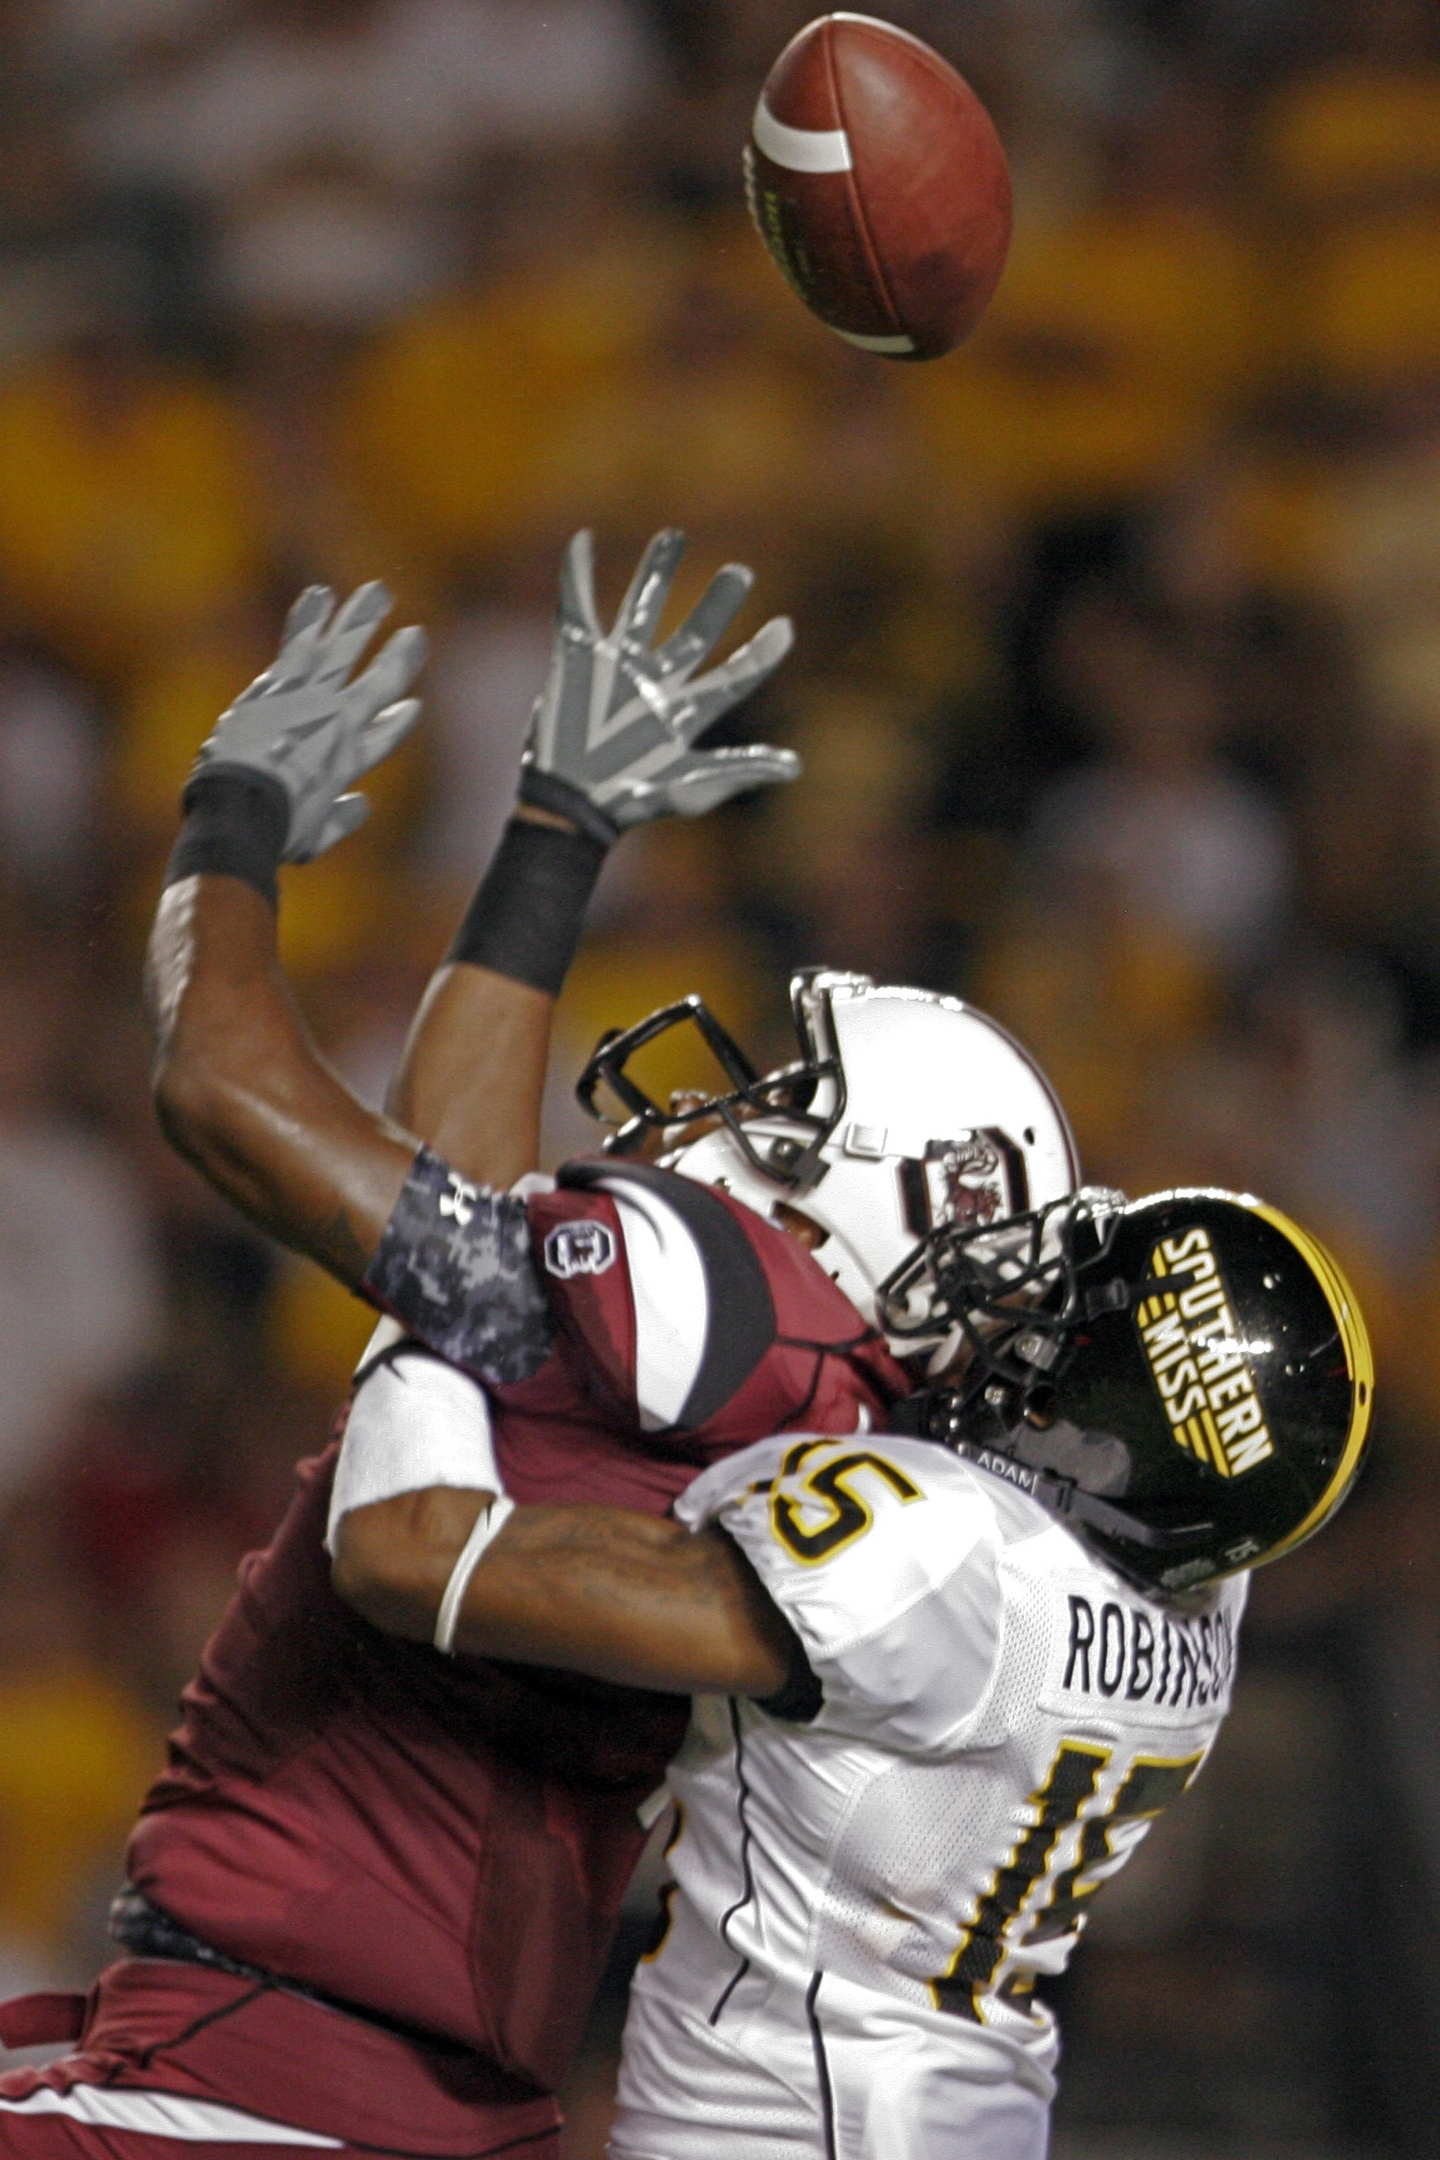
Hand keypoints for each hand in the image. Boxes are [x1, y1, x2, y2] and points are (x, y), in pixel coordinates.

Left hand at [192, 583, 426, 861]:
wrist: (245, 806)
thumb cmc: (278, 828)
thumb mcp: (316, 836)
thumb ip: (342, 819)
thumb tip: (362, 805)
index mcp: (350, 761)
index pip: (383, 736)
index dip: (397, 723)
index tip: (410, 708)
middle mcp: (341, 723)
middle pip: (379, 682)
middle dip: (399, 658)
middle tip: (415, 635)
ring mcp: (313, 698)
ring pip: (346, 651)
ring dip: (363, 620)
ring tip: (377, 592)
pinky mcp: (282, 683)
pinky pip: (301, 642)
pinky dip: (312, 618)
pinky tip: (320, 594)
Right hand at [519, 529, 797, 843]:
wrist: (572, 803)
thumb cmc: (633, 801)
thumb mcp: (693, 789)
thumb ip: (740, 769)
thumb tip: (795, 766)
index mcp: (685, 713)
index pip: (733, 678)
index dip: (760, 654)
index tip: (786, 627)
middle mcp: (656, 686)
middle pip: (694, 636)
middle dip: (717, 603)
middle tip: (741, 572)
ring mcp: (618, 670)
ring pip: (641, 611)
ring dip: (656, 573)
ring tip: (673, 536)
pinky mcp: (578, 661)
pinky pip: (578, 608)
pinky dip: (577, 576)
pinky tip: (582, 542)